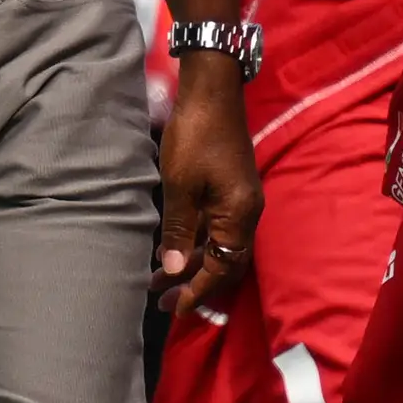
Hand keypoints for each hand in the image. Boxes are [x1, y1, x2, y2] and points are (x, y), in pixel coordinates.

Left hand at [153, 55, 260, 313]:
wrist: (212, 92)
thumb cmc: (195, 137)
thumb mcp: (180, 187)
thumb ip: (178, 230)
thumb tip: (172, 270)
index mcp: (239, 216)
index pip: (221, 268)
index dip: (197, 291)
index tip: (173, 309)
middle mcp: (246, 213)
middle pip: (223, 262)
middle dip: (192, 283)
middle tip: (160, 300)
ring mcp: (240, 201)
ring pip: (217, 245)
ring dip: (189, 262)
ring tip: (156, 278)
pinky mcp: (231, 190)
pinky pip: (215, 228)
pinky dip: (194, 241)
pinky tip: (170, 246)